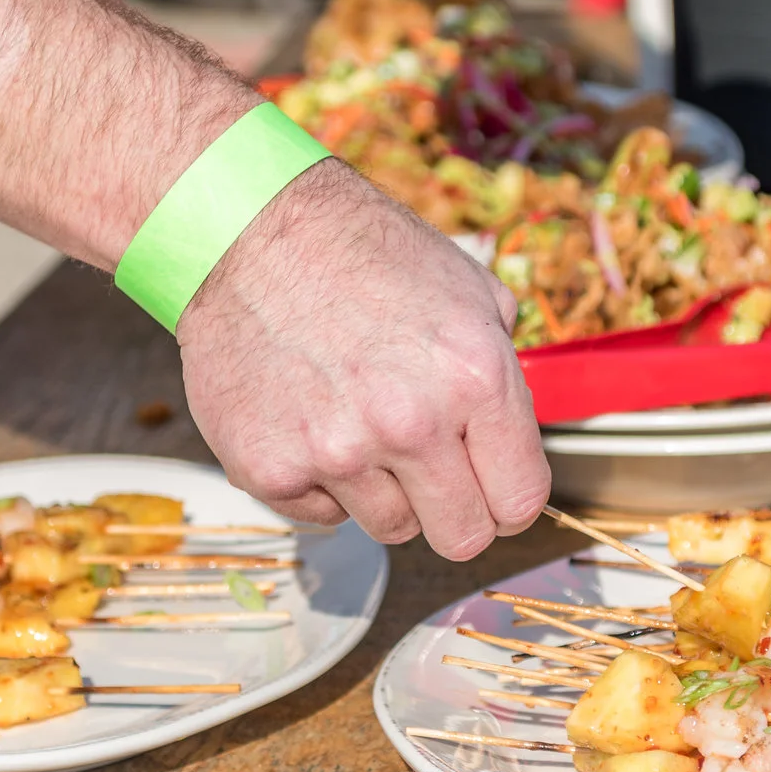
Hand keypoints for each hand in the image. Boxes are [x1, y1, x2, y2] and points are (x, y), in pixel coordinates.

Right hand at [176, 161, 549, 559]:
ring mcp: (337, 451)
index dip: (509, 499)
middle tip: (431, 473)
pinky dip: (322, 484)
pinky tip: (312, 422)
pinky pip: (321, 516)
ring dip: (385, 491)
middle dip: (456, 512)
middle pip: (463, 538)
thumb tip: (514, 442)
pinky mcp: (271, 469)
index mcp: (476, 378)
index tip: (492, 487)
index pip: (521, 503)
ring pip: (391, 529)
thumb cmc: (365, 255)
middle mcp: (411, 423)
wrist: (250, 233)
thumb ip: (504, 375)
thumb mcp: (471, 291)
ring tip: (360, 423)